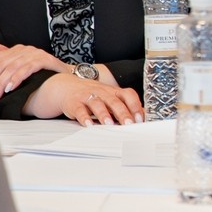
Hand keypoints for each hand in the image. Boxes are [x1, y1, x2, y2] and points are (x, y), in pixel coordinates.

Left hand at [0, 38, 70, 104]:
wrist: (66, 75)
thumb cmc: (41, 72)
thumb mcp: (21, 65)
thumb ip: (4, 56)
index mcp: (14, 50)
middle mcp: (23, 49)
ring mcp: (34, 53)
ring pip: (11, 68)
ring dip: (0, 84)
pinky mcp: (45, 60)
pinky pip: (27, 68)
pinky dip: (16, 78)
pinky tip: (9, 88)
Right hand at [27, 71, 145, 124]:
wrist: (67, 86)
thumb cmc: (94, 95)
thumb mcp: (110, 97)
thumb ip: (126, 106)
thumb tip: (144, 116)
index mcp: (113, 91)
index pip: (128, 95)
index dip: (135, 106)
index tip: (140, 119)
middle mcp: (102, 92)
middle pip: (114, 101)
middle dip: (122, 113)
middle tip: (129, 124)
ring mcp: (87, 97)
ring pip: (97, 104)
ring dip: (104, 114)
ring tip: (109, 124)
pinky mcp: (74, 103)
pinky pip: (79, 110)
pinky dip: (84, 118)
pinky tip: (88, 125)